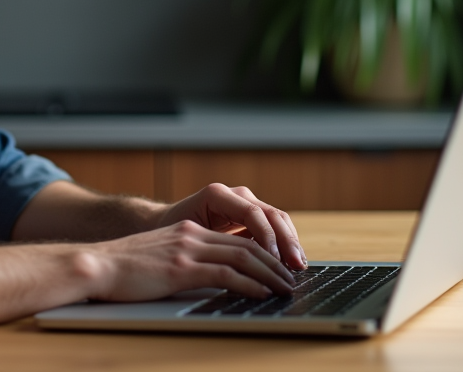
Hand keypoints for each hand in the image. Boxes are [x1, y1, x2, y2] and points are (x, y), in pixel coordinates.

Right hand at [83, 219, 295, 301]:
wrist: (96, 265)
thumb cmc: (122, 269)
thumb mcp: (159, 258)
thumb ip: (184, 262)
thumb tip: (209, 279)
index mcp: (188, 231)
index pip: (237, 238)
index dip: (264, 252)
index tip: (281, 268)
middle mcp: (192, 235)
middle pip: (247, 244)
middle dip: (276, 262)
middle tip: (294, 279)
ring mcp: (187, 249)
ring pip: (243, 256)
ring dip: (270, 273)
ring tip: (286, 288)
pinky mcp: (181, 268)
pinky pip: (226, 273)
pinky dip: (250, 283)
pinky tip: (262, 293)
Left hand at [155, 183, 306, 270]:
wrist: (163, 223)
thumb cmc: (172, 232)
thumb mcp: (188, 238)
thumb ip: (211, 246)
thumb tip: (237, 267)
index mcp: (217, 195)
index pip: (253, 214)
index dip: (267, 238)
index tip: (275, 260)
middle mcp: (235, 195)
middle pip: (271, 215)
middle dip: (287, 241)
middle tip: (297, 266)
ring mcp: (245, 203)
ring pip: (278, 220)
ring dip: (291, 243)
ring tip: (299, 266)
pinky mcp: (251, 216)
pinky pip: (274, 227)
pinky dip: (285, 244)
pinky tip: (292, 262)